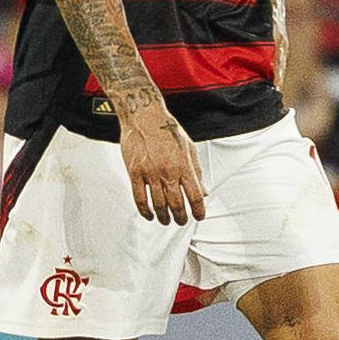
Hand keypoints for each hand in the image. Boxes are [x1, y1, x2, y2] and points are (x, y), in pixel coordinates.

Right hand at [121, 102, 206, 224]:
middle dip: (181, 217)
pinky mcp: (134, 173)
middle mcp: (168, 172)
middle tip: (182, 221)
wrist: (144, 117)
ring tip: (166, 220)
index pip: (195, 196)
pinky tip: (150, 215)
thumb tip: (204, 191)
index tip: (199, 217)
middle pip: (177, 204)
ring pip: (158, 204)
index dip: (199, 210)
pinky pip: (139, 198)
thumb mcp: (189, 149)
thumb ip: (197, 172)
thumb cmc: (168, 131)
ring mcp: (150, 174)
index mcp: (184, 166)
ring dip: (164, 216)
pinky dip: (145, 210)